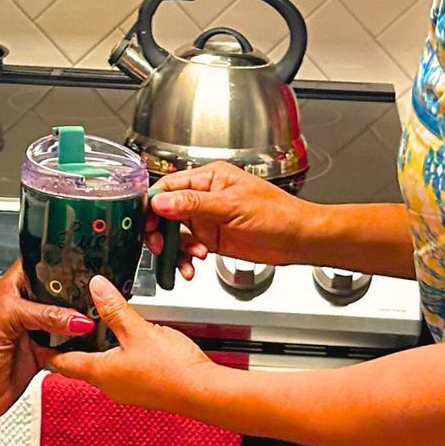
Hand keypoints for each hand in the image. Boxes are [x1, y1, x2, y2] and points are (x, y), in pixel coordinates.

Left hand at [0, 264, 95, 424]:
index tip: (83, 270)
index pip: (42, 265)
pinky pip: (70, 345)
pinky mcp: (47, 351)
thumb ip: (44, 314)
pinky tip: (86, 342)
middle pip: (61, 293)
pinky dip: (78, 345)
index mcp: (15, 287)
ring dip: (79, 322)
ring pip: (68, 319)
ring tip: (94, 319)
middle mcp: (28, 305)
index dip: (60, 265)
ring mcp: (38, 329)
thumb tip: (77, 319)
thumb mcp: (9, 319)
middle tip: (93, 298)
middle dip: (76, 296)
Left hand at [39, 275, 222, 414]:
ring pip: (101, 364)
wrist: (204, 392)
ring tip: (90, 325)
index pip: (59, 362)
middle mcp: (110, 385)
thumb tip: (96, 287)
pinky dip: (115, 352)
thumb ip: (115, 308)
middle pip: (78, 363)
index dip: (44, 348)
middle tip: (60, 323)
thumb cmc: (173, 371)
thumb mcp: (138, 331)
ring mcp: (127, 388)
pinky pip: (120, 367)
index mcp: (100, 372)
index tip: (33, 335)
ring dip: (94, 347)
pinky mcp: (143, 386)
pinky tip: (126, 338)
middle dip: (68, 344)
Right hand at [147, 163, 311, 275]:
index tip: (146, 223)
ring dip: (176, 249)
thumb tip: (161, 202)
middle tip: (161, 246)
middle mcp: (204, 197)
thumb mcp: (232, 206)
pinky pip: (187, 249)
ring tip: (189, 259)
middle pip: (166, 211)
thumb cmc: (277, 214)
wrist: (298, 239)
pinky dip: (185, 259)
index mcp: (209, 178)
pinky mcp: (211, 239)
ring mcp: (207, 219)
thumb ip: (194, 204)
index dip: (153, 205)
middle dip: (160, 231)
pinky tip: (192, 267)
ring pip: (175, 233)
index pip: (168, 186)